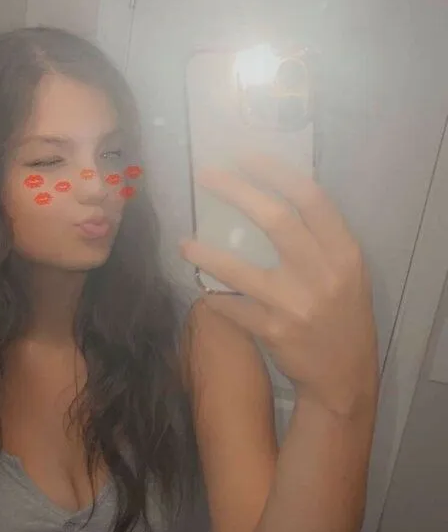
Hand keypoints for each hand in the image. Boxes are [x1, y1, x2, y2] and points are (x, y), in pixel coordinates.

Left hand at [180, 154, 378, 414]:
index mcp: (344, 253)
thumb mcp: (346, 274)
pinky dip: (214, 298)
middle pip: (276, 220)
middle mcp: (323, 274)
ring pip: (240, 268)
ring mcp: (296, 304)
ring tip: (184, 245)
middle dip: (236, 191)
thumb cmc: (342, 317)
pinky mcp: (274, 330)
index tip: (246, 156)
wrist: (343, 376)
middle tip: (205, 176)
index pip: (311, 199)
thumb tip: (271, 198)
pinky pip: (232, 306)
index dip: (276, 172)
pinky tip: (203, 293)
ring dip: (206, 254)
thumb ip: (320, 241)